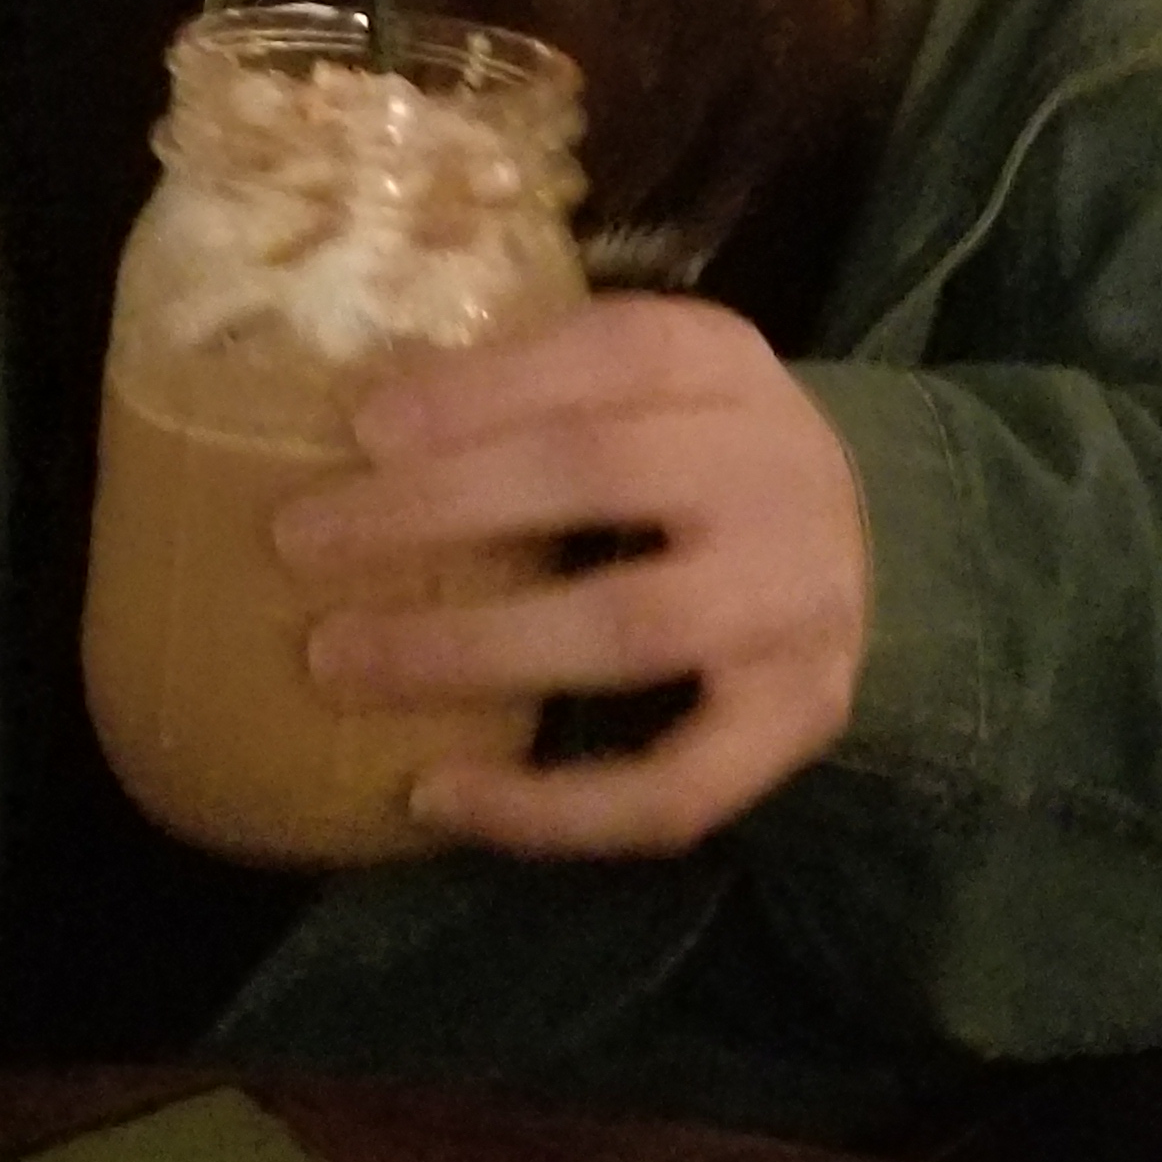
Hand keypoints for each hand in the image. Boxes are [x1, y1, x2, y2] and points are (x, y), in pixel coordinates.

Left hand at [270, 294, 869, 856]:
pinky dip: (550, 804)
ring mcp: (795, 606)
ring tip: (337, 659)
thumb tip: (361, 411)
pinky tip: (439, 795)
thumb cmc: (689, 450)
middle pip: (602, 473)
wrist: (860, 547)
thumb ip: (532, 377)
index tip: (362, 427)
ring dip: (470, 647)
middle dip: (439, 507)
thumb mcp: (640, 378)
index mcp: (723, 364)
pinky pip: (674, 788)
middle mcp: (776, 473)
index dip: (483, 389)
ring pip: (629, 626)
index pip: (607, 357)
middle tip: (301, 540)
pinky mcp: (796, 723)